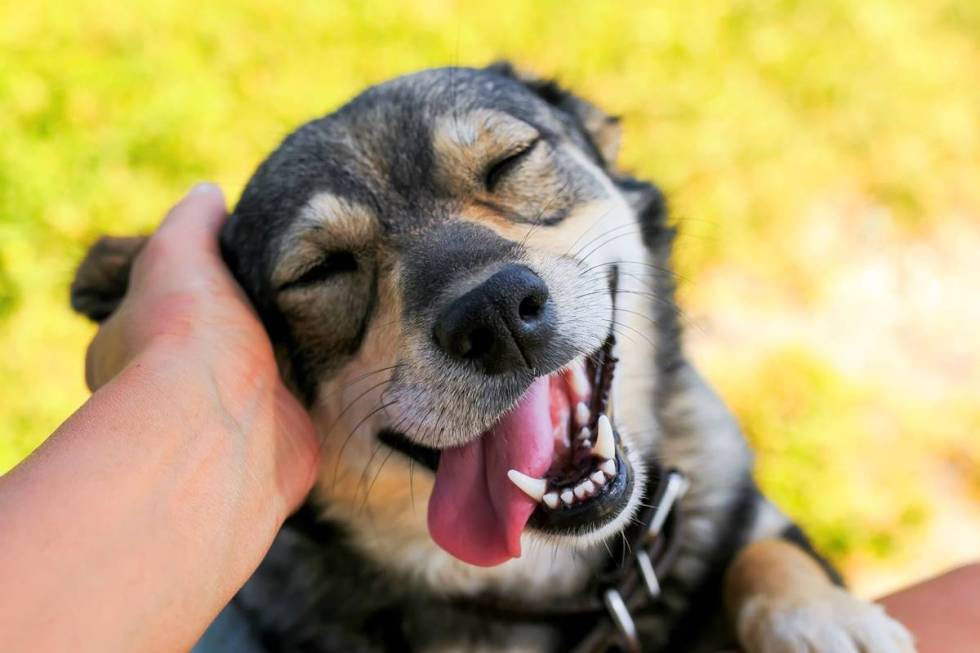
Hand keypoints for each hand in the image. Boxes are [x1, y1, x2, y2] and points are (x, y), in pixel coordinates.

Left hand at [0, 184, 320, 651]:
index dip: (202, 280)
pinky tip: (356, 349)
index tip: (245, 257)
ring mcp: (234, 414)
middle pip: (226, 336)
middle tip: (307, 277)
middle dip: (259, 315)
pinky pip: (310, 401)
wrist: (225, 429)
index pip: (167, 302)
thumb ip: (193, 222)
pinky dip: (328, 382)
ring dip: (299, 348)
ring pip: (271, 369)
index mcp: (135, 343)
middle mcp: (180, 385)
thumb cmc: (187, 338)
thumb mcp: (178, 253)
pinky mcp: (284, 436)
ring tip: (344, 302)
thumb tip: (209, 193)